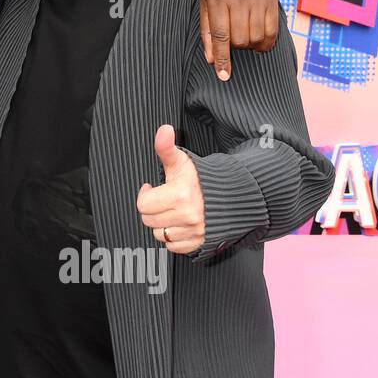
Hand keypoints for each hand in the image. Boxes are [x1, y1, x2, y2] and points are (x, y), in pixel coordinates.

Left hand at [137, 124, 204, 254]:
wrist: (234, 196)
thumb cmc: (205, 178)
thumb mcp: (183, 162)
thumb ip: (167, 148)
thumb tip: (163, 130)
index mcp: (180, 195)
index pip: (143, 205)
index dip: (145, 195)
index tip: (152, 188)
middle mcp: (187, 216)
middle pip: (149, 220)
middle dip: (153, 209)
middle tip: (163, 200)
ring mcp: (194, 232)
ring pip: (160, 235)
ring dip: (162, 224)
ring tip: (172, 211)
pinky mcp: (199, 243)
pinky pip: (173, 247)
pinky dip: (174, 238)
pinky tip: (180, 224)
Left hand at [201, 0, 278, 80]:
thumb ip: (208, 30)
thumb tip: (210, 59)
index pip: (221, 36)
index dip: (222, 59)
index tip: (223, 76)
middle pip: (240, 39)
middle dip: (235, 48)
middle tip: (231, 41)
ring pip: (257, 37)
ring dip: (250, 46)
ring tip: (243, 38)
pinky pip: (273, 30)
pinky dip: (266, 42)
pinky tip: (259, 42)